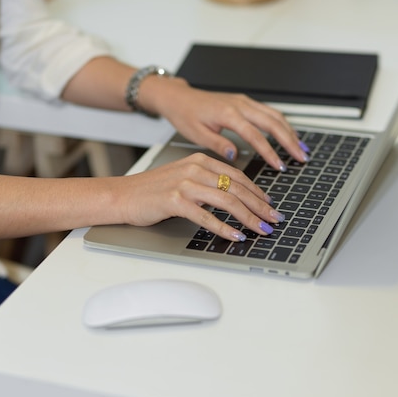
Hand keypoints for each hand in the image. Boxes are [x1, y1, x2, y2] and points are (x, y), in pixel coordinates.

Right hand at [114, 153, 284, 240]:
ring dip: (248, 218)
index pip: (237, 176)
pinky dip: (224, 228)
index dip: (257, 192)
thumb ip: (207, 183)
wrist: (122, 195)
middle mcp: (195, 169)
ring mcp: (185, 184)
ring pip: (227, 201)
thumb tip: (233, 198)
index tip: (270, 206)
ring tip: (261, 229)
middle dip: (260, 206)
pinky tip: (236, 236)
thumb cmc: (152, 191)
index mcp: (200, 161)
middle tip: (274, 220)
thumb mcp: (183, 178)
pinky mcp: (175, 201)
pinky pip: (206, 216)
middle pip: (237, 188)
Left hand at [143, 78, 310, 170]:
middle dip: (290, 141)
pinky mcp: (244, 101)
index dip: (270, 152)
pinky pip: (268, 111)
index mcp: (228, 114)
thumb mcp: (197, 134)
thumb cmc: (185, 115)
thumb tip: (235, 155)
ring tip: (301, 148)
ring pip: (274, 115)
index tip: (280, 165)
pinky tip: (289, 134)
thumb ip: (218, 144)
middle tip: (301, 157)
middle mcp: (239, 104)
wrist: (179, 97)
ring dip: (290, 131)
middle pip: (272, 122)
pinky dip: (282, 123)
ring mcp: (244, 101)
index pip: (255, 135)